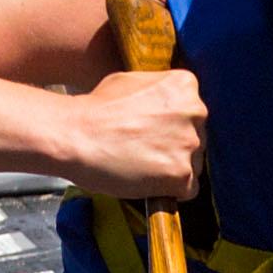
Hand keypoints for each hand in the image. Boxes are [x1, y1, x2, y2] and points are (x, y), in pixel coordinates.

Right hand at [67, 64, 206, 201]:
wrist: (76, 136)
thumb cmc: (96, 109)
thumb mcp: (132, 81)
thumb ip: (159, 91)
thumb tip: (168, 105)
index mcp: (185, 85)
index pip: (193, 111)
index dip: (172, 125)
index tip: (152, 131)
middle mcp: (195, 112)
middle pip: (196, 137)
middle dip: (175, 146)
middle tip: (144, 150)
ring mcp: (190, 144)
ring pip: (194, 163)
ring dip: (173, 168)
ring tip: (141, 165)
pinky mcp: (182, 175)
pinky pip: (188, 189)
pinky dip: (170, 190)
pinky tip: (146, 181)